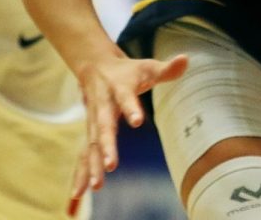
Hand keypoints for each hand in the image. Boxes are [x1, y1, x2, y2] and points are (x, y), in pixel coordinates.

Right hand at [67, 52, 187, 215]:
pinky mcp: (89, 135)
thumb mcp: (148, 67)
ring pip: (90, 146)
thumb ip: (166, 69)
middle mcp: (102, 106)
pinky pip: (83, 158)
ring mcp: (93, 122)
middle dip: (106, 147)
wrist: (95, 68)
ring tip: (94, 188)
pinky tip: (74, 200)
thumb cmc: (127, 71)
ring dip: (91, 167)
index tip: (138, 121)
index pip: (126, 98)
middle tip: (111, 166)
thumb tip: (186, 59)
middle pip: (103, 127)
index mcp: (118, 88)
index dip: (132, 108)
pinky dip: (79, 177)